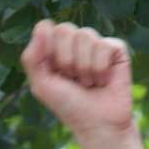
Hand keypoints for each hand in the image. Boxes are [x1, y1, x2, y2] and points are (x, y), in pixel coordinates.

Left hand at [20, 20, 136, 139]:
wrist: (97, 123)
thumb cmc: (68, 105)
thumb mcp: (41, 85)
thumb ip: (32, 57)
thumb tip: (43, 25)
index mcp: (53, 47)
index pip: (46, 28)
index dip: (48, 51)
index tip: (54, 73)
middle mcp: (75, 42)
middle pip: (64, 29)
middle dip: (65, 60)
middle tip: (72, 79)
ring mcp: (96, 43)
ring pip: (85, 34)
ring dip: (84, 66)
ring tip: (88, 82)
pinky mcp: (116, 49)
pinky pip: (104, 44)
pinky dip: (100, 67)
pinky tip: (103, 80)